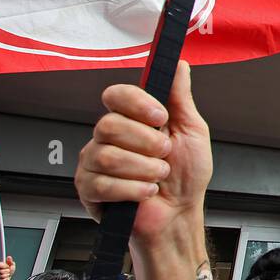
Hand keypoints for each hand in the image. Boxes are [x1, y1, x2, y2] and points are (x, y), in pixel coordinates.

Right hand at [75, 60, 212, 240]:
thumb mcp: (191, 131)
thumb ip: (180, 97)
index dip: (136, 103)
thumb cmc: (186, 176)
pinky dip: (134, 190)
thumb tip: (178, 65)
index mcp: (130, 119)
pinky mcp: (88, 189)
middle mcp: (107, 137)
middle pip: (109, 125)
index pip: (115, 95)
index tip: (160, 117)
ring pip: (107, 156)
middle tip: (164, 155)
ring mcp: (94, 163)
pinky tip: (146, 193)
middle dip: (147, 143)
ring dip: (144, 170)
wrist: (180, 215)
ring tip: (158, 177)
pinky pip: (102, 184)